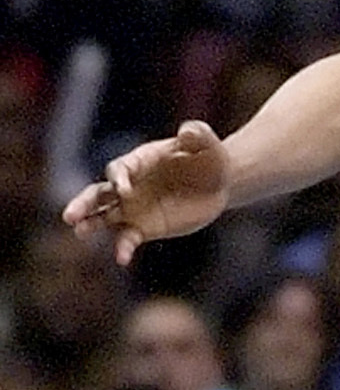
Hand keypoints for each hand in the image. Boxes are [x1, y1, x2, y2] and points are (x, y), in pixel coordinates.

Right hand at [62, 121, 231, 263]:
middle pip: (97, 195)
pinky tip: (122, 258)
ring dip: (89, 225)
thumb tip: (185, 131)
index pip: (118, 169)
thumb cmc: (209, 157)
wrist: (220, 182)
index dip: (118, 178)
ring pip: (102, 218)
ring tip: (79, 231)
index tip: (124, 190)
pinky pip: (126, 239)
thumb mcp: (207, 142)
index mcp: (139, 162)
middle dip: (82, 204)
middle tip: (69, 216)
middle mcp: (128, 186)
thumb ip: (196, 134)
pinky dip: (122, 248)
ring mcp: (133, 209)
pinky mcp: (143, 228)